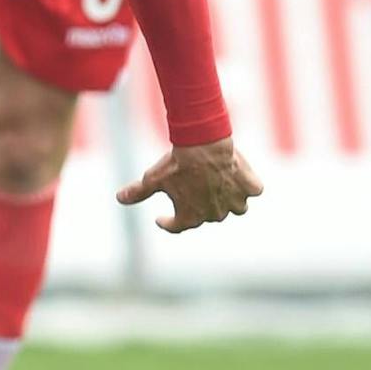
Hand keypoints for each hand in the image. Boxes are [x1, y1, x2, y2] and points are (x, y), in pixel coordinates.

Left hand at [117, 137, 261, 234]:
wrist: (203, 143)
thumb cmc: (177, 163)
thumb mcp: (153, 179)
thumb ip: (137, 192)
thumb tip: (119, 199)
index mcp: (192, 217)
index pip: (178, 226)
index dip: (168, 223)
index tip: (161, 219)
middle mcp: (216, 215)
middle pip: (210, 215)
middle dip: (202, 205)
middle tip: (195, 190)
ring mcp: (236, 202)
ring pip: (236, 207)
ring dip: (228, 200)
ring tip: (220, 186)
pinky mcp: (251, 188)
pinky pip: (252, 190)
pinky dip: (247, 186)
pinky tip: (239, 177)